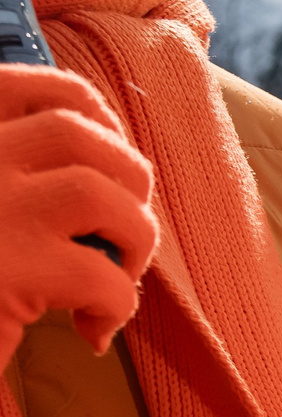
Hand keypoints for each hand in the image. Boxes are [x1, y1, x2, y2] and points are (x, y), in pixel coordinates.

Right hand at [0, 66, 156, 367]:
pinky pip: (105, 276)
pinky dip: (118, 306)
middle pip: (81, 133)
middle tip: (121, 228)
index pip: (36, 86)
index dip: (96, 117)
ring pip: (104, 194)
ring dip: (134, 237)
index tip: (112, 158)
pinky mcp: (11, 271)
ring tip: (116, 276)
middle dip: (128, 179)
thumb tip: (103, 161)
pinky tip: (91, 329)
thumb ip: (15, 171)